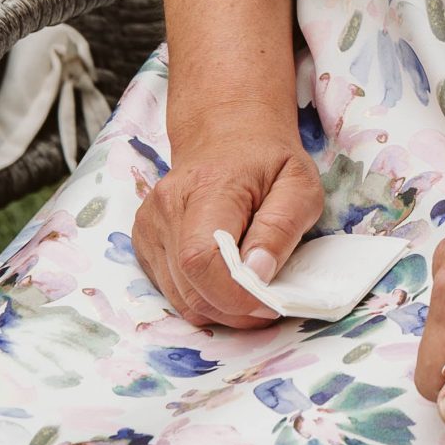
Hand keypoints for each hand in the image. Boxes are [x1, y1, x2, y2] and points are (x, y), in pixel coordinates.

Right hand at [133, 112, 322, 329]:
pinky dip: (202, 296)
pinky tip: (226, 278)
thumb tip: (257, 275)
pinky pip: (172, 290)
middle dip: (232, 309)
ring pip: (179, 297)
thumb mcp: (299, 184)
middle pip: (189, 287)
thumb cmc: (269, 160)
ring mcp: (150, 226)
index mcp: (206, 186)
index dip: (233, 294)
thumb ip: (281, 227)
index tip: (269, 302)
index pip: (200, 259)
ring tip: (251, 290)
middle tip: (268, 303)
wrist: (228, 134)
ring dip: (219, 308)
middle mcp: (166, 207)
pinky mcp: (145, 241)